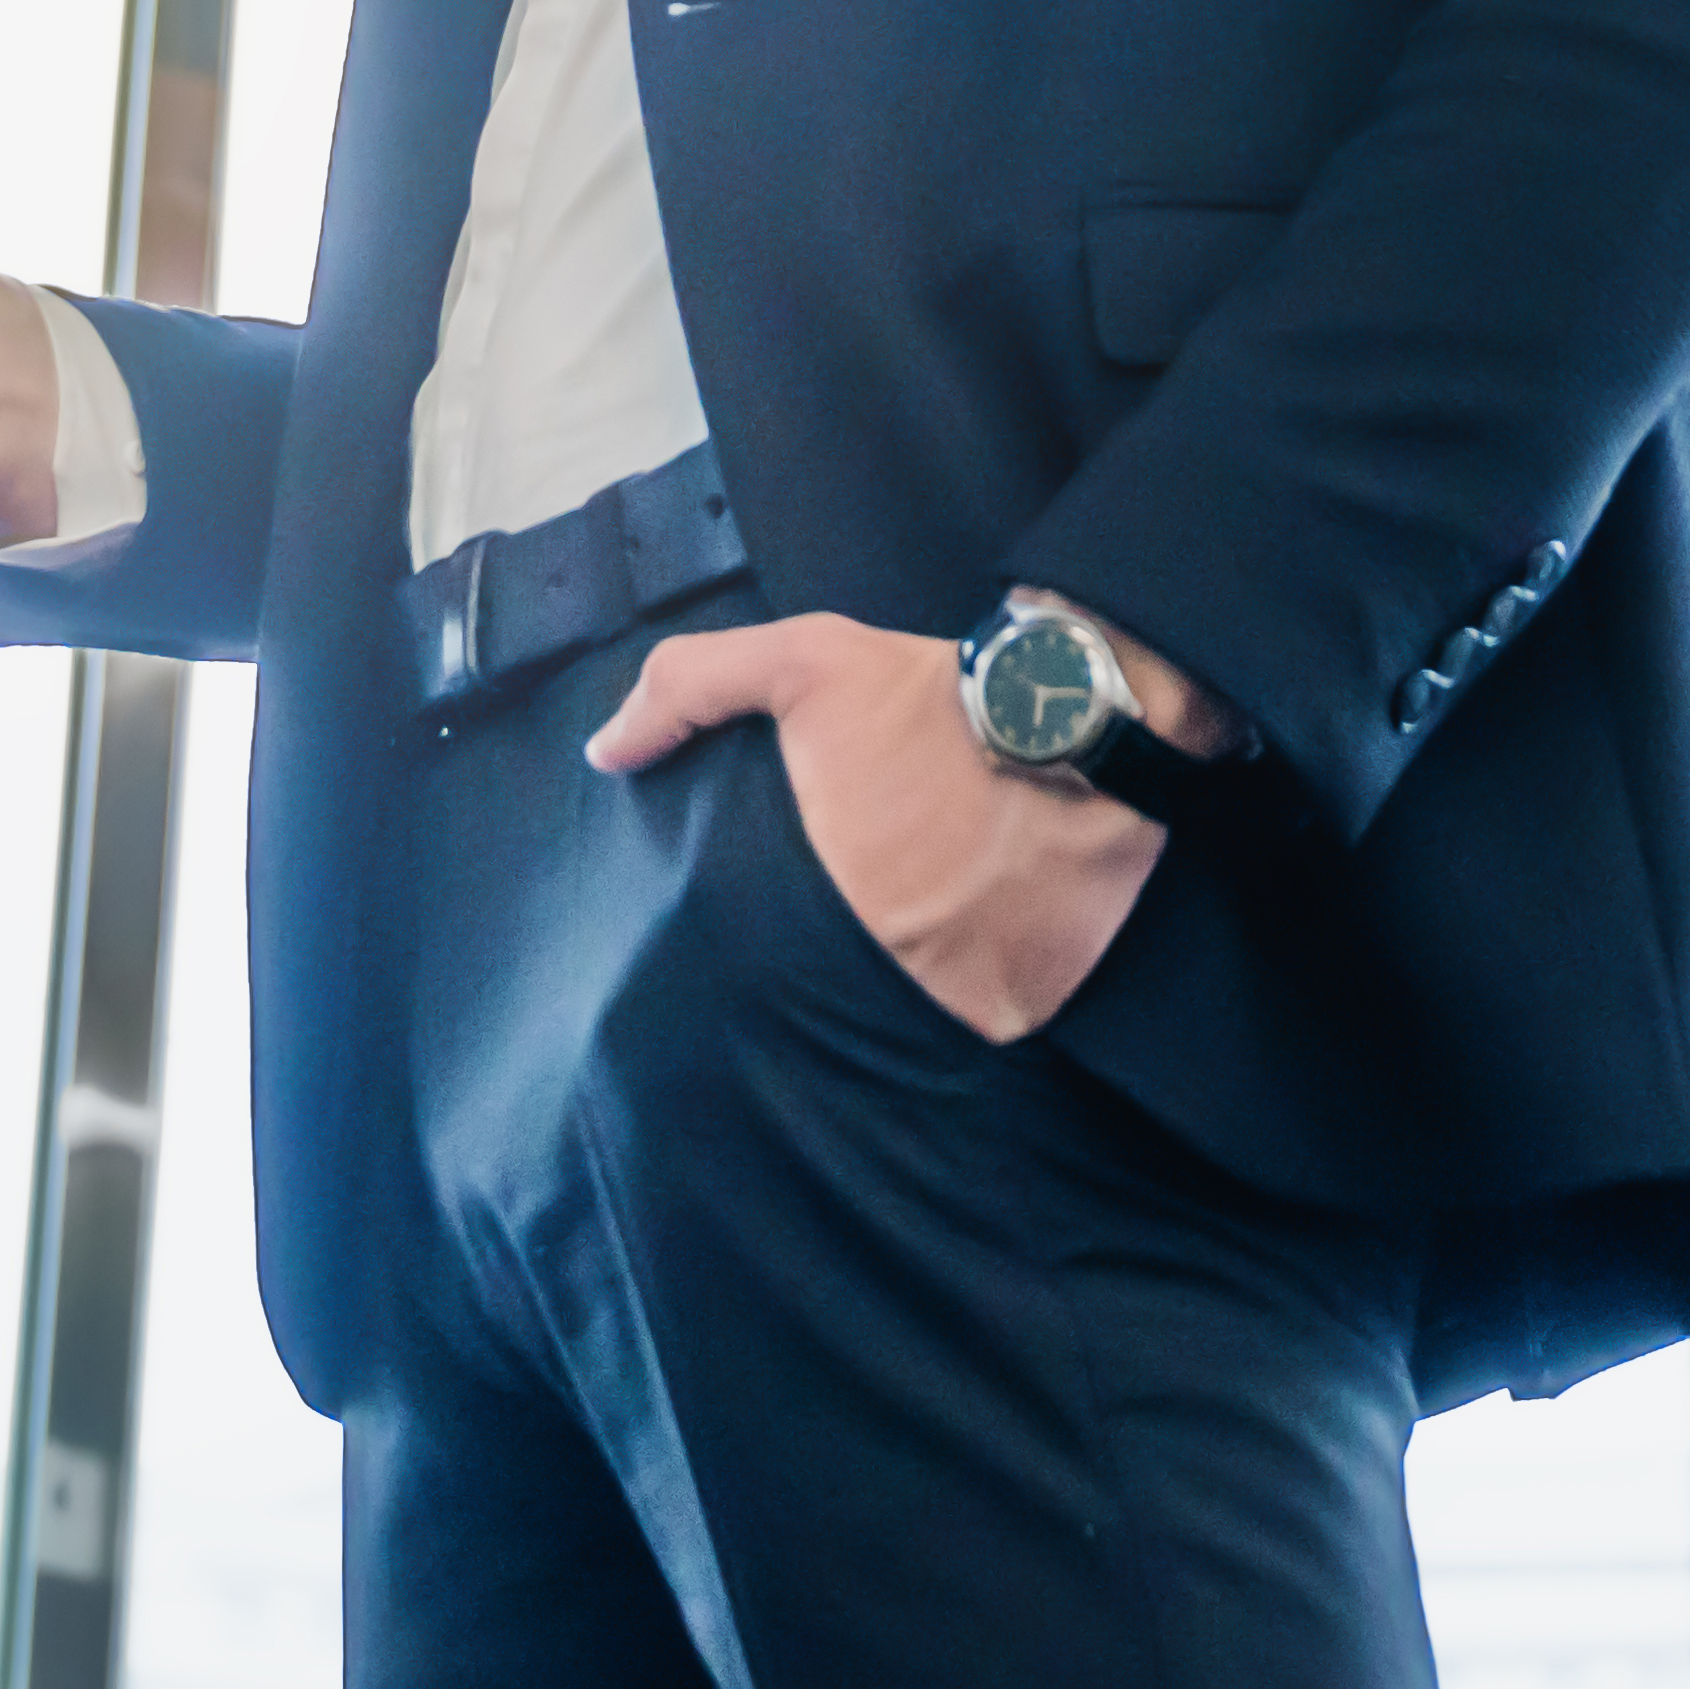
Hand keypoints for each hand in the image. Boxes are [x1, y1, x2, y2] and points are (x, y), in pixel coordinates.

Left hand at [592, 616, 1163, 1042]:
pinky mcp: (1033, 1011)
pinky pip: (987, 1025)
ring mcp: (969, 1001)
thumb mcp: (807, 663)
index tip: (794, 899)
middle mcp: (898, 970)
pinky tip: (976, 945)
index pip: (767, 963)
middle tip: (860, 912)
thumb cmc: (935, 699)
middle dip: (838, 965)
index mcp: (832, 904)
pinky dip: (975, 999)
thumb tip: (602, 753)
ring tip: (917, 933)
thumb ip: (693, 689)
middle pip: (836, 997)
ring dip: (906, 992)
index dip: (771, 937)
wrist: (1087, 714)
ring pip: (909, 1024)